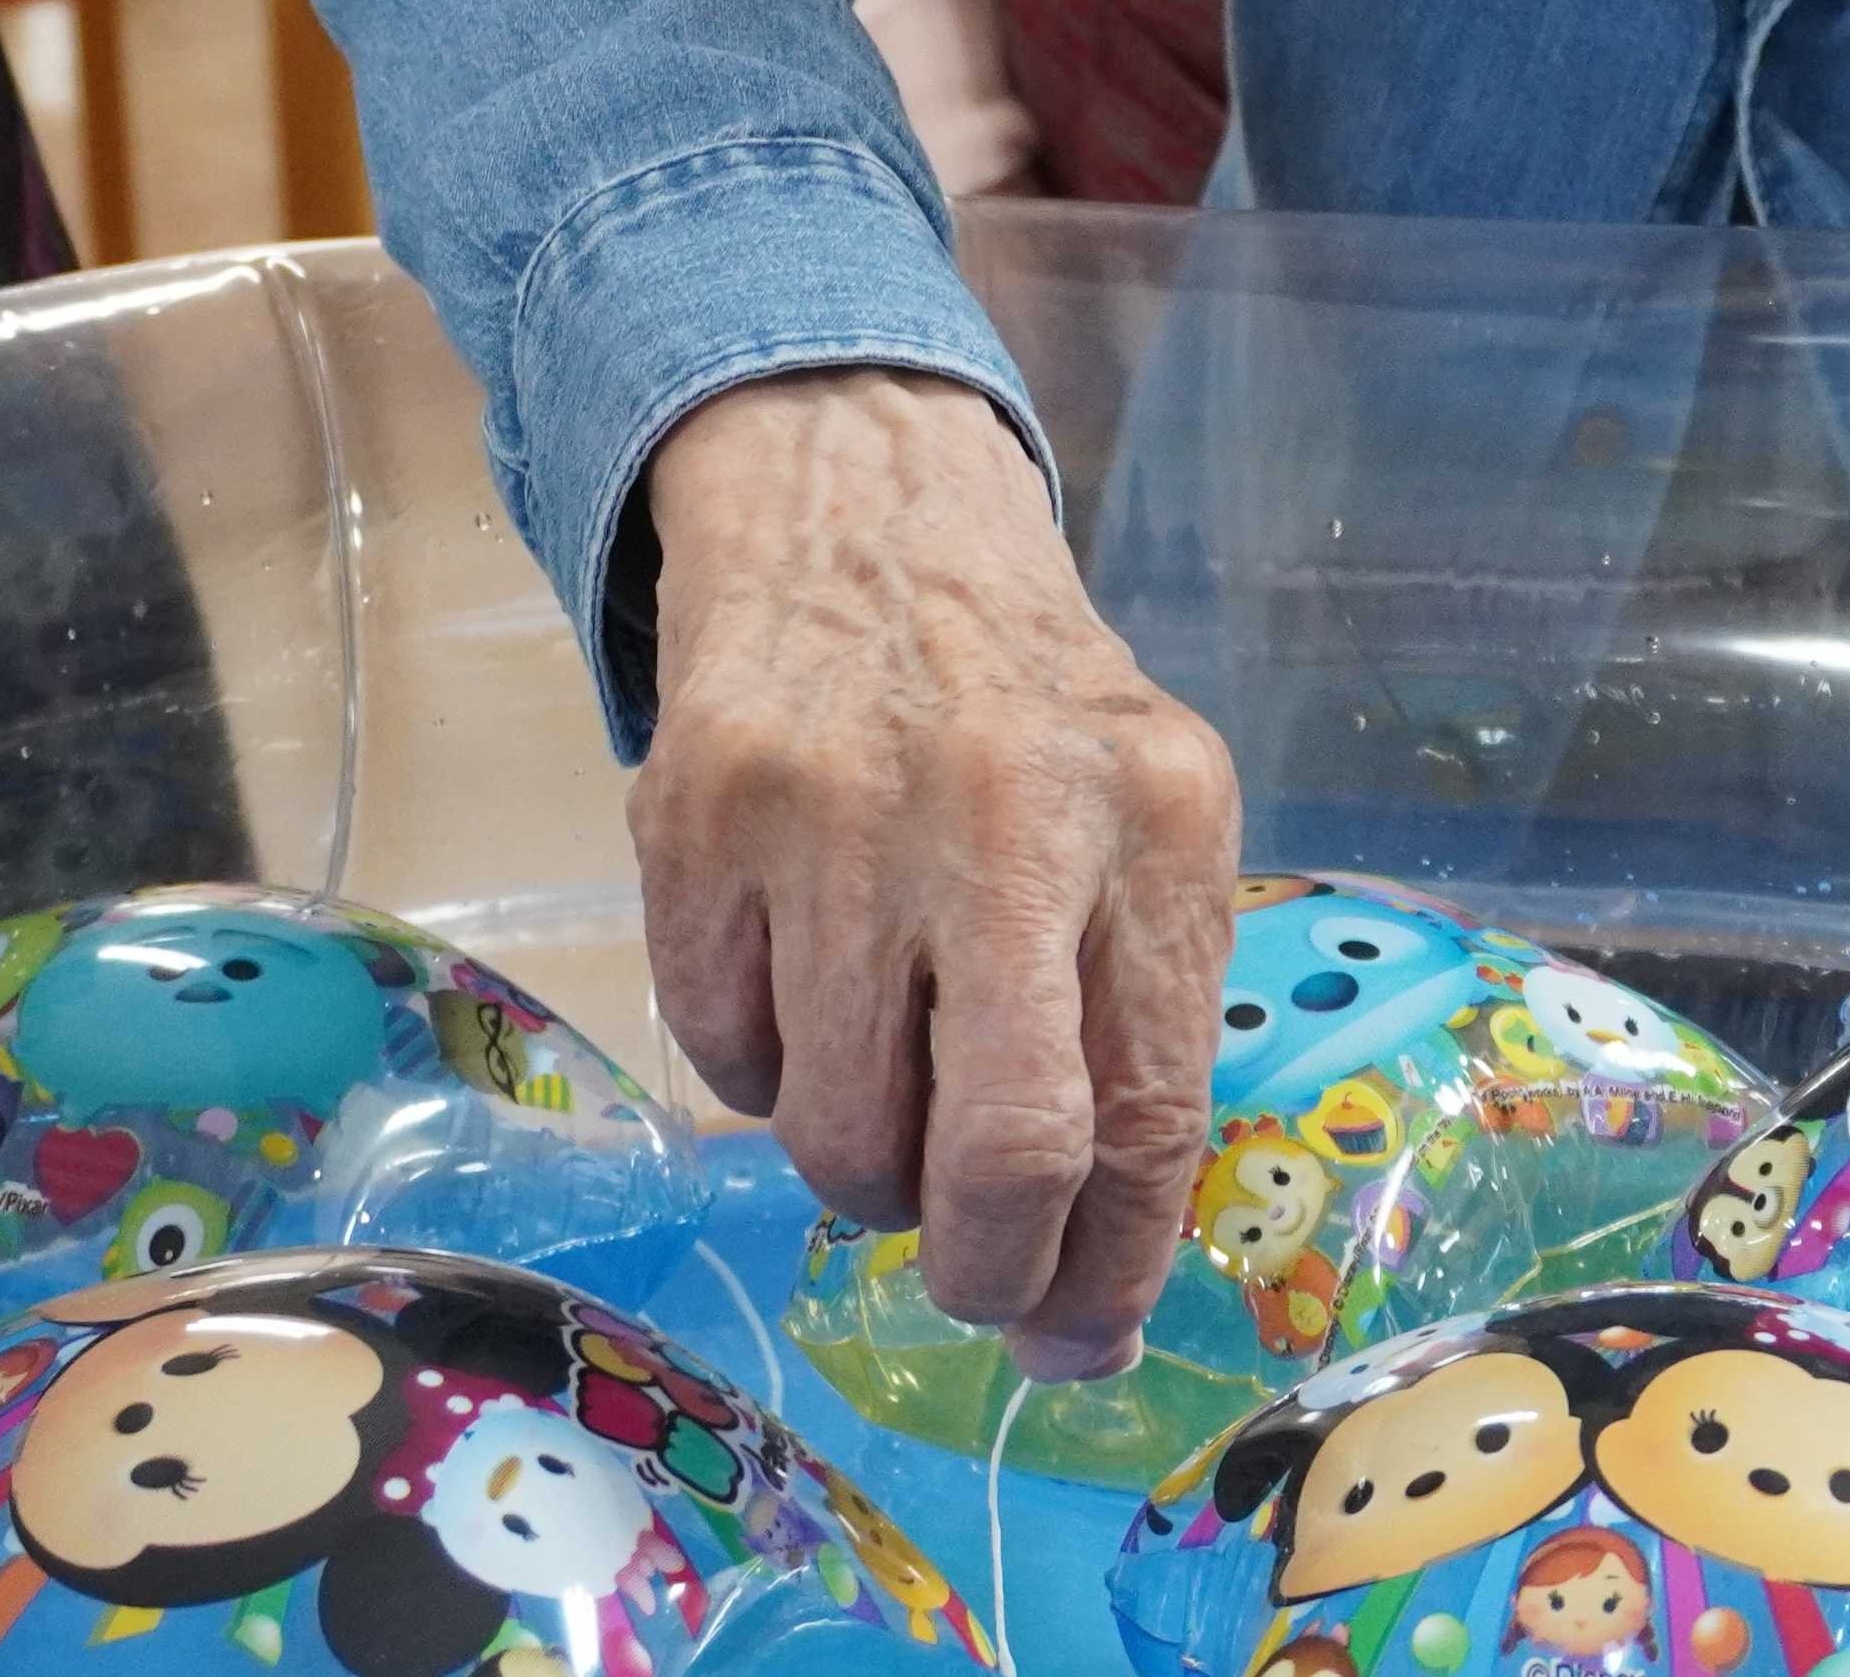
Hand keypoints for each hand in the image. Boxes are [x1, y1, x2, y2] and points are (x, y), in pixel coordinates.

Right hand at [632, 367, 1233, 1374]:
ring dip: (863, 1166)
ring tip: (881, 1075)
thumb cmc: (1024, 714)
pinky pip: (724, 1059)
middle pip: (1005, 1155)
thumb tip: (1083, 1307)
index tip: (1075, 1336)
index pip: (1147, 1116)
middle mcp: (1003, 814)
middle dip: (985, 1268)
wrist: (860, 514)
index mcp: (1153, 821)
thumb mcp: (1140, 825)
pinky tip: (797, 974)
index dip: (1109, 1270)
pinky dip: (763, 1069)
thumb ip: (1136, 1041)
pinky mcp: (696, 819)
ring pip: (838, 1137)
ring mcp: (837, 816)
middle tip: (968, 1272)